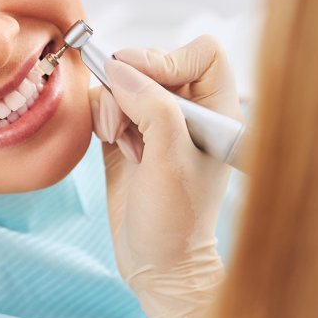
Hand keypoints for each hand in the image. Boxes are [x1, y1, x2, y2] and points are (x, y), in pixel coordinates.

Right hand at [91, 35, 239, 317]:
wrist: (157, 264)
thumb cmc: (176, 222)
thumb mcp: (169, 160)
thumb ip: (151, 107)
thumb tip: (119, 70)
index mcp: (217, 110)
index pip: (201, 52)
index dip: (169, 60)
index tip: (145, 85)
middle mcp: (188, 109)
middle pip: (153, 61)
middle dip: (132, 86)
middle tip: (128, 124)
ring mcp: (155, 120)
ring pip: (124, 79)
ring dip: (114, 105)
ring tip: (123, 142)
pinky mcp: (126, 133)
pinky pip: (104, 100)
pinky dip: (101, 115)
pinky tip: (113, 144)